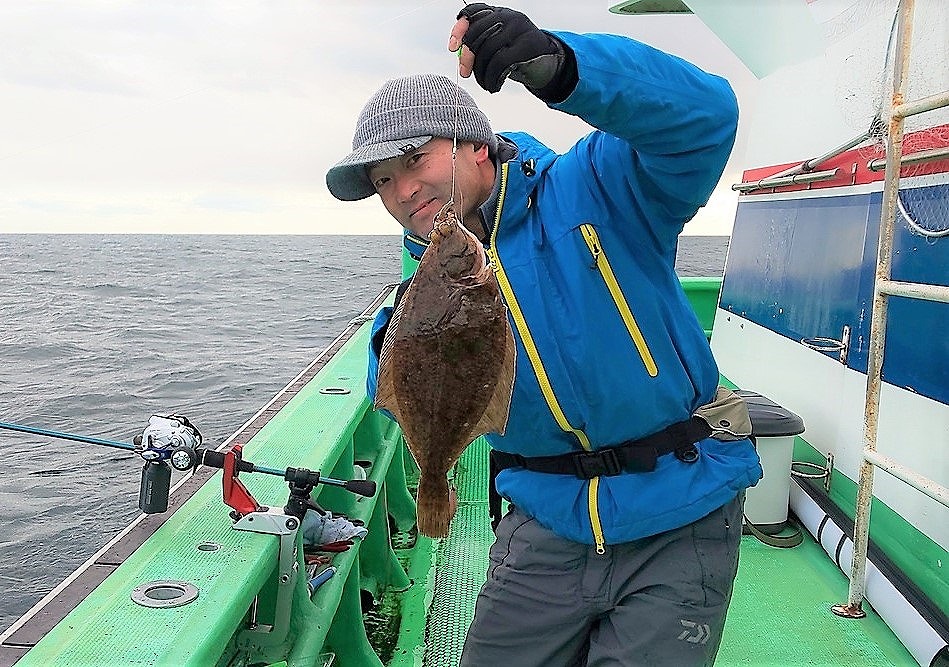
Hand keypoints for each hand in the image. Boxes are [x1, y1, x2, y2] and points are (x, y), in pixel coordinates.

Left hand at [449, 3, 564, 93]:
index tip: (452, 48)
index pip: (473, 12)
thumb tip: (459, 56)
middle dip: (467, 57)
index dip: (459, 29)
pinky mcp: (527, 46)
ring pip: (488, 50)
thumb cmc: (517, 55)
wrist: (547, 62)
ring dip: (481, 72)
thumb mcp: (498, 45)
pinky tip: (494, 86)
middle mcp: (508, 16)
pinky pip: (501, 62)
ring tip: (484, 84)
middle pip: (478, 34)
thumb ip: (481, 44)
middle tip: (465, 73)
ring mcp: (519, 29)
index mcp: (498, 13)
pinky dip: (493, 78)